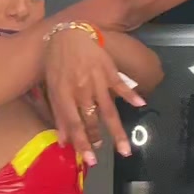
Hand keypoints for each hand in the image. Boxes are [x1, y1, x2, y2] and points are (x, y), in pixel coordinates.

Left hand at [43, 29, 144, 165]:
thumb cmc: (57, 63)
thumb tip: (63, 141)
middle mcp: (82, 90)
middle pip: (92, 121)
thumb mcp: (52, 87)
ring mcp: (97, 81)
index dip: (82, 143)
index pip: (74, 124)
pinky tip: (140, 105)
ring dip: (117, 132)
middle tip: (100, 154)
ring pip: (109, 111)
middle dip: (97, 139)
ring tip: (125, 150)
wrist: (69, 34)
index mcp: (65, 94)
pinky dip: (131, 95)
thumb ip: (58, 114)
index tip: (90, 160)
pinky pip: (121, 86)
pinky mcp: (109, 71)